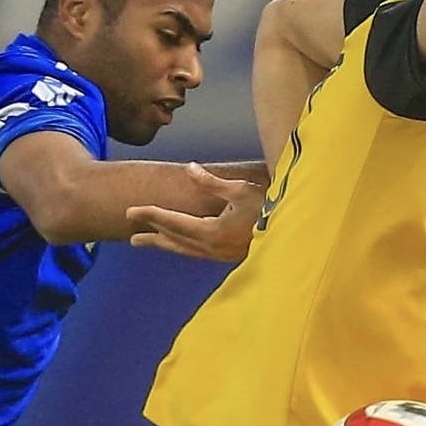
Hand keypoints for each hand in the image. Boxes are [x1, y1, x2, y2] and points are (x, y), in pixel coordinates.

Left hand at [126, 163, 264, 264]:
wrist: (293, 236)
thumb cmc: (269, 208)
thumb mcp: (241, 190)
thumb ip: (212, 182)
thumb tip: (190, 168)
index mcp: (212, 231)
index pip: (173, 222)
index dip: (150, 215)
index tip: (131, 211)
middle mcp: (212, 248)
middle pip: (175, 240)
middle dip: (153, 235)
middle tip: (132, 235)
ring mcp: (220, 255)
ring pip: (185, 249)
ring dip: (165, 244)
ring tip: (147, 242)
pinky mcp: (228, 256)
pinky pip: (196, 252)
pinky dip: (182, 247)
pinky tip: (179, 244)